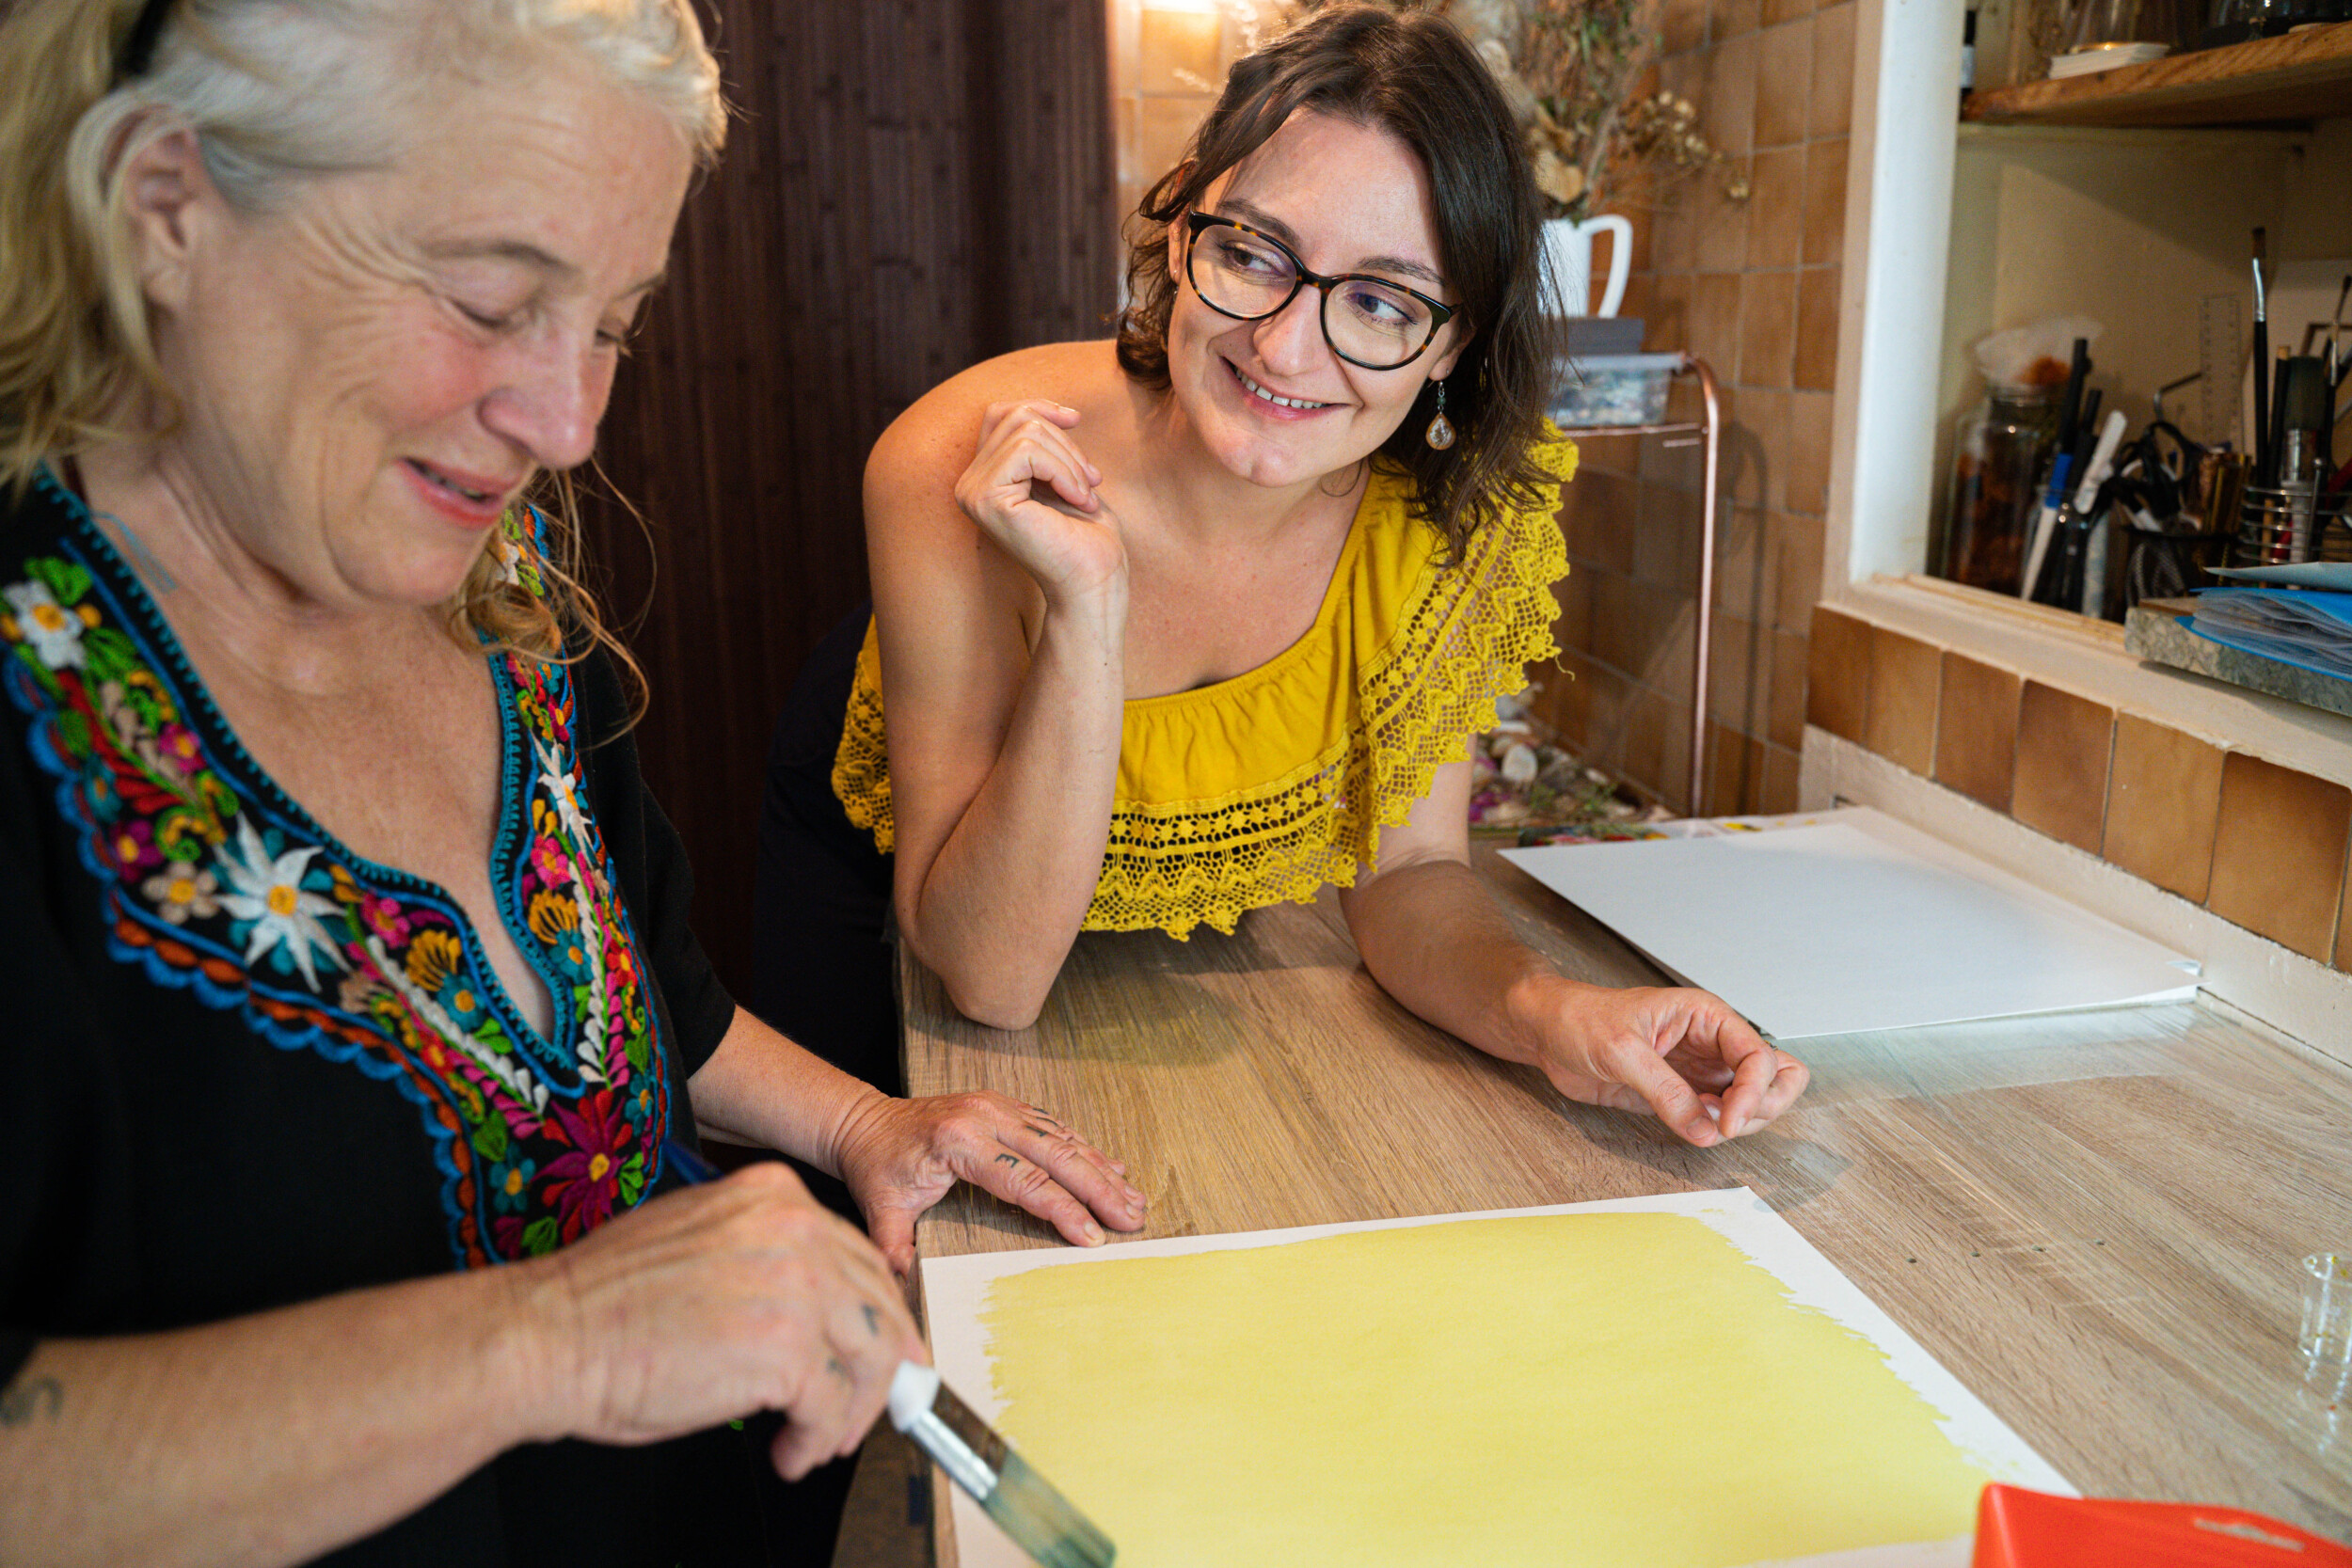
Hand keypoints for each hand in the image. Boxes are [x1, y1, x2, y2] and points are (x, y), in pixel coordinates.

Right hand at [520, 1163, 924, 1479]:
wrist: (550, 1334)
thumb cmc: (605, 1301)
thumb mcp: (701, 1241)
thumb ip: (768, 1260)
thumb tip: (819, 1310)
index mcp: (774, 1195)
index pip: (857, 1258)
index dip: (875, 1317)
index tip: (882, 1351)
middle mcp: (795, 1230)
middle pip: (877, 1306)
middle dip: (878, 1370)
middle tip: (864, 1409)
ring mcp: (796, 1287)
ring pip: (870, 1358)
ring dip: (849, 1412)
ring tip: (819, 1439)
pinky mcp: (786, 1350)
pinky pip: (830, 1405)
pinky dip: (816, 1439)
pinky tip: (790, 1450)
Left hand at [832, 1090, 1147, 1274]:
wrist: (865, 1122)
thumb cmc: (877, 1167)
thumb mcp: (880, 1210)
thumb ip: (894, 1247)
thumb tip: (903, 1285)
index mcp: (959, 1143)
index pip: (1024, 1181)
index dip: (1063, 1210)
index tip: (1093, 1237)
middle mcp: (986, 1117)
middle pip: (1057, 1156)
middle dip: (1099, 1190)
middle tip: (1133, 1217)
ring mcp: (998, 1107)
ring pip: (1062, 1139)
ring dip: (1101, 1170)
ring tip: (1134, 1198)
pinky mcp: (1004, 1106)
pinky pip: (1053, 1127)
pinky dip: (1085, 1149)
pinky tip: (1111, 1168)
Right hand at [953, 400, 1125, 604]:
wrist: (1093, 582)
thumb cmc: (1086, 537)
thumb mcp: (1064, 475)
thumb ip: (1045, 443)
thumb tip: (1048, 410)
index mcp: (983, 479)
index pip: (1001, 414)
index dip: (1041, 407)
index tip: (1076, 420)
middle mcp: (968, 485)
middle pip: (1017, 417)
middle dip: (1066, 443)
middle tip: (1091, 482)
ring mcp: (972, 493)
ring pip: (1026, 432)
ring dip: (1070, 461)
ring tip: (1086, 495)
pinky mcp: (987, 499)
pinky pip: (1028, 452)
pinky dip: (1064, 471)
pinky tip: (1079, 500)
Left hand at [1522, 977, 1806, 1146]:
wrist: (1548, 1033)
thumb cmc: (1580, 1019)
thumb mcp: (1621, 1051)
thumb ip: (1664, 1091)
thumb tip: (1704, 1129)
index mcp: (1705, 1016)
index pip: (1759, 1056)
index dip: (1754, 1092)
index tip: (1728, 1122)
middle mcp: (1712, 1043)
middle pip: (1776, 1077)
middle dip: (1763, 1106)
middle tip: (1727, 1124)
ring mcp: (1701, 1071)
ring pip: (1753, 1100)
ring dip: (1740, 1121)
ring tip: (1701, 1122)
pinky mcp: (1683, 1095)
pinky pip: (1719, 1117)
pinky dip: (1716, 1130)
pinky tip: (1692, 1126)